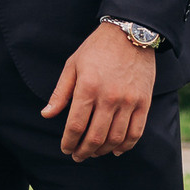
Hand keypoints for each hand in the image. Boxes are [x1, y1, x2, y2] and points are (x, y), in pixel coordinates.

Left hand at [42, 23, 155, 160]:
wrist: (130, 33)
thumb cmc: (96, 49)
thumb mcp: (72, 65)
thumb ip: (60, 93)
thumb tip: (46, 114)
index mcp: (87, 88)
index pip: (75, 125)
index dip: (69, 142)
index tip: (65, 149)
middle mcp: (109, 97)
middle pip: (95, 136)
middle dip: (84, 151)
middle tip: (78, 156)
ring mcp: (128, 101)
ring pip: (115, 138)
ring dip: (102, 151)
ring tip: (94, 153)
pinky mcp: (143, 102)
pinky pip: (135, 132)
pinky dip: (125, 146)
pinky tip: (116, 150)